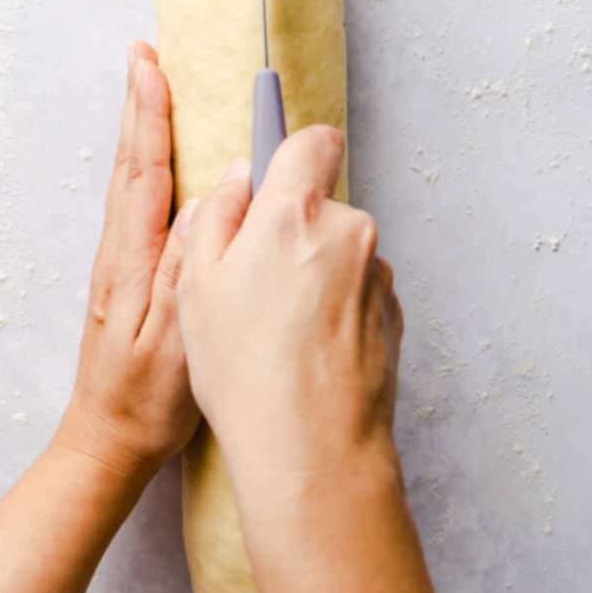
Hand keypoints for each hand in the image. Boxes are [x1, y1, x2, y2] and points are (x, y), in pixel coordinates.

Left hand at [56, 43, 198, 484]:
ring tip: (148, 88)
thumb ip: (192, 265)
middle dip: (139, 105)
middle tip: (144, 54)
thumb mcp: (176, 338)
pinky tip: (157, 161)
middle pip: (131, 162)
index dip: (148, 114)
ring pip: (132, 180)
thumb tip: (216, 196)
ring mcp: (120, 263)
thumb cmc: (147, 401)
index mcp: (133, 259)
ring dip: (140, 129)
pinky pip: (137, 203)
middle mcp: (121, 251)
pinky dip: (145, 165)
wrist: (106, 443)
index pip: (143, 170)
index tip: (149, 64)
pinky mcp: (127, 277)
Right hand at [177, 126, 402, 511]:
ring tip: (280, 333)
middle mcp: (349, 232)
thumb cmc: (246, 371)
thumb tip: (238, 177)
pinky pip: (357, 293)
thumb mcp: (197, 286)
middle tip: (255, 286)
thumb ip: (217, 215)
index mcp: (295, 213)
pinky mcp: (394, 315)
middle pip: (321, 206)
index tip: (275, 169)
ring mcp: (378, 276)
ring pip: (340, 253)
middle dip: (292, 231)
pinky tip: (308, 353)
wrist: (313, 451)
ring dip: (315, 275)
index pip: (314, 141)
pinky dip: (336, 311)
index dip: (292, 152)